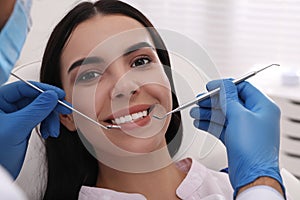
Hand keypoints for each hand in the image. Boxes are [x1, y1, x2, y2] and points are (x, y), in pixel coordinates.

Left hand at [0, 81, 70, 178]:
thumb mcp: (16, 128)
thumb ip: (36, 110)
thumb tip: (51, 96)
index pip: (24, 88)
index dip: (43, 90)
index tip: (59, 95)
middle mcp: (5, 108)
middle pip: (34, 98)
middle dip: (50, 107)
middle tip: (64, 110)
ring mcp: (15, 117)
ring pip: (39, 109)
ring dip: (50, 119)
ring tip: (53, 130)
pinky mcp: (22, 127)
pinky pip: (39, 119)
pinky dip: (47, 125)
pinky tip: (48, 133)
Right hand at [190, 79, 283, 196]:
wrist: (251, 175)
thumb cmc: (253, 149)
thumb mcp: (239, 116)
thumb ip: (229, 98)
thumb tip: (223, 84)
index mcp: (262, 107)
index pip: (242, 88)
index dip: (225, 86)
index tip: (210, 87)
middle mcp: (255, 116)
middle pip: (230, 101)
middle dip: (213, 101)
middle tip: (199, 101)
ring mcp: (245, 128)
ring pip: (224, 114)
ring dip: (208, 112)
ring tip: (195, 112)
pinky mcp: (236, 139)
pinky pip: (221, 126)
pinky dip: (210, 124)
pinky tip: (199, 122)